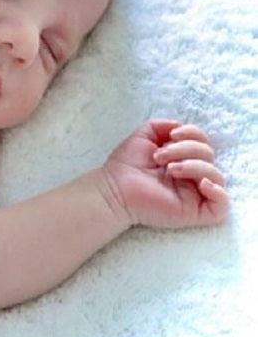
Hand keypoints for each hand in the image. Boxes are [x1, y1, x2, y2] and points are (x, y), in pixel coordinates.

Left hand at [102, 119, 228, 227]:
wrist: (114, 189)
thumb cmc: (126, 165)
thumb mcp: (143, 135)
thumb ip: (162, 125)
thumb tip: (180, 125)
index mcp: (181, 158)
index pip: (203, 141)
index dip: (193, 133)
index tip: (171, 136)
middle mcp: (190, 175)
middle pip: (209, 155)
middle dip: (186, 150)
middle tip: (160, 157)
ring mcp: (194, 193)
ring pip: (216, 176)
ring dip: (195, 166)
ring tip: (170, 169)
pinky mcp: (195, 212)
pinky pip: (222, 205)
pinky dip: (218, 192)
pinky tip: (201, 184)